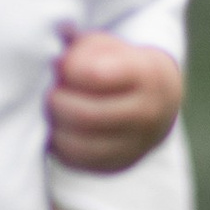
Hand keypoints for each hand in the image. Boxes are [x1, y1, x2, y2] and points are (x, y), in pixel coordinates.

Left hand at [46, 32, 182, 173]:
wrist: (159, 100)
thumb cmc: (122, 66)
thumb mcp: (108, 46)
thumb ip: (81, 49)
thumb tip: (58, 64)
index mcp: (146, 76)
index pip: (97, 76)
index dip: (68, 70)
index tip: (60, 65)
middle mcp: (146, 114)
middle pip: (86, 115)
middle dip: (57, 102)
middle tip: (51, 92)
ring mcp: (135, 144)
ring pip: (81, 145)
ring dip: (56, 126)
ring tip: (53, 111)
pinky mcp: (119, 164)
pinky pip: (79, 161)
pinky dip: (59, 145)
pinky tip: (59, 128)